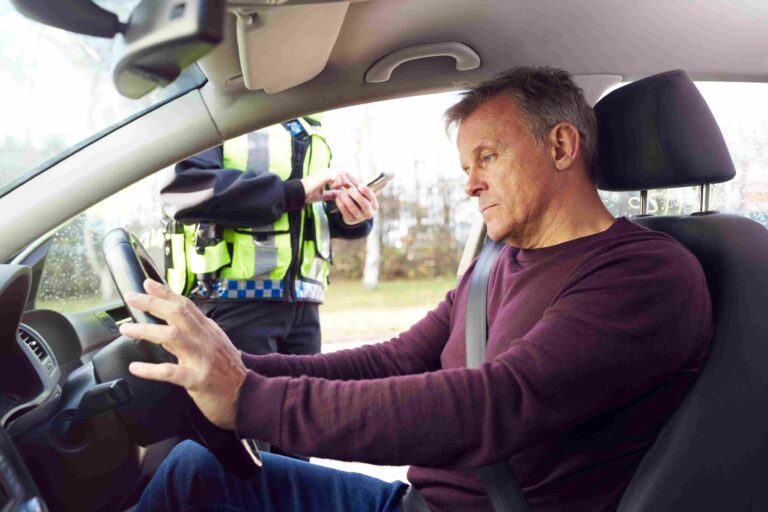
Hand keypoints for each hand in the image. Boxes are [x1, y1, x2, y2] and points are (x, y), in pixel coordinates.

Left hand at [118, 279, 246, 430]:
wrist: (248, 397)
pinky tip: (136, 368)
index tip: (147, 284)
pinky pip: (171, 372)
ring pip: (172, 337)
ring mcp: (202, 359)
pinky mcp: (198, 379)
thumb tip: (171, 324)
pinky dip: (151, 369)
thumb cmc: (229, 374)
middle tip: (131, 297)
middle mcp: (205, 340)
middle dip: (152, 303)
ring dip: (146, 331)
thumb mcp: (216, 345)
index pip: (186, 306)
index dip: (166, 293)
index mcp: (209, 331)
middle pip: (177, 314)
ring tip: (126, 329)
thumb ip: (196, 334)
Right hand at [300, 168, 354, 202]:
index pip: (342, 176)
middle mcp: (326, 171)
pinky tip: (334, 187)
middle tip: (360, 188)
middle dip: (353, 181)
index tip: (356, 189)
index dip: (350, 182)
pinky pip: (337, 176)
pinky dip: (338, 182)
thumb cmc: (306, 195)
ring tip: (345, 190)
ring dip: (344, 182)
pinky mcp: (324, 174)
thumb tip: (338, 195)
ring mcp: (325, 172)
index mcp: (326, 175)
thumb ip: (330, 194)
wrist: (297, 194)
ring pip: (342, 173)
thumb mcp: (321, 196)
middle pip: (345, 172)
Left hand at [334, 182, 378, 224]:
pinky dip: (341, 204)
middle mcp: (369, 213)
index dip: (366, 191)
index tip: (360, 186)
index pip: (372, 197)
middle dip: (357, 196)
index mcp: (374, 205)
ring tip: (341, 193)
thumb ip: (362, 189)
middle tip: (350, 190)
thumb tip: (358, 181)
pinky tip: (337, 198)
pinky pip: (345, 212)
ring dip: (347, 200)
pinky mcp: (351, 221)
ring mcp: (360, 218)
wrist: (352, 214)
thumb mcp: (363, 195)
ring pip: (353, 208)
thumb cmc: (358, 200)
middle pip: (365, 204)